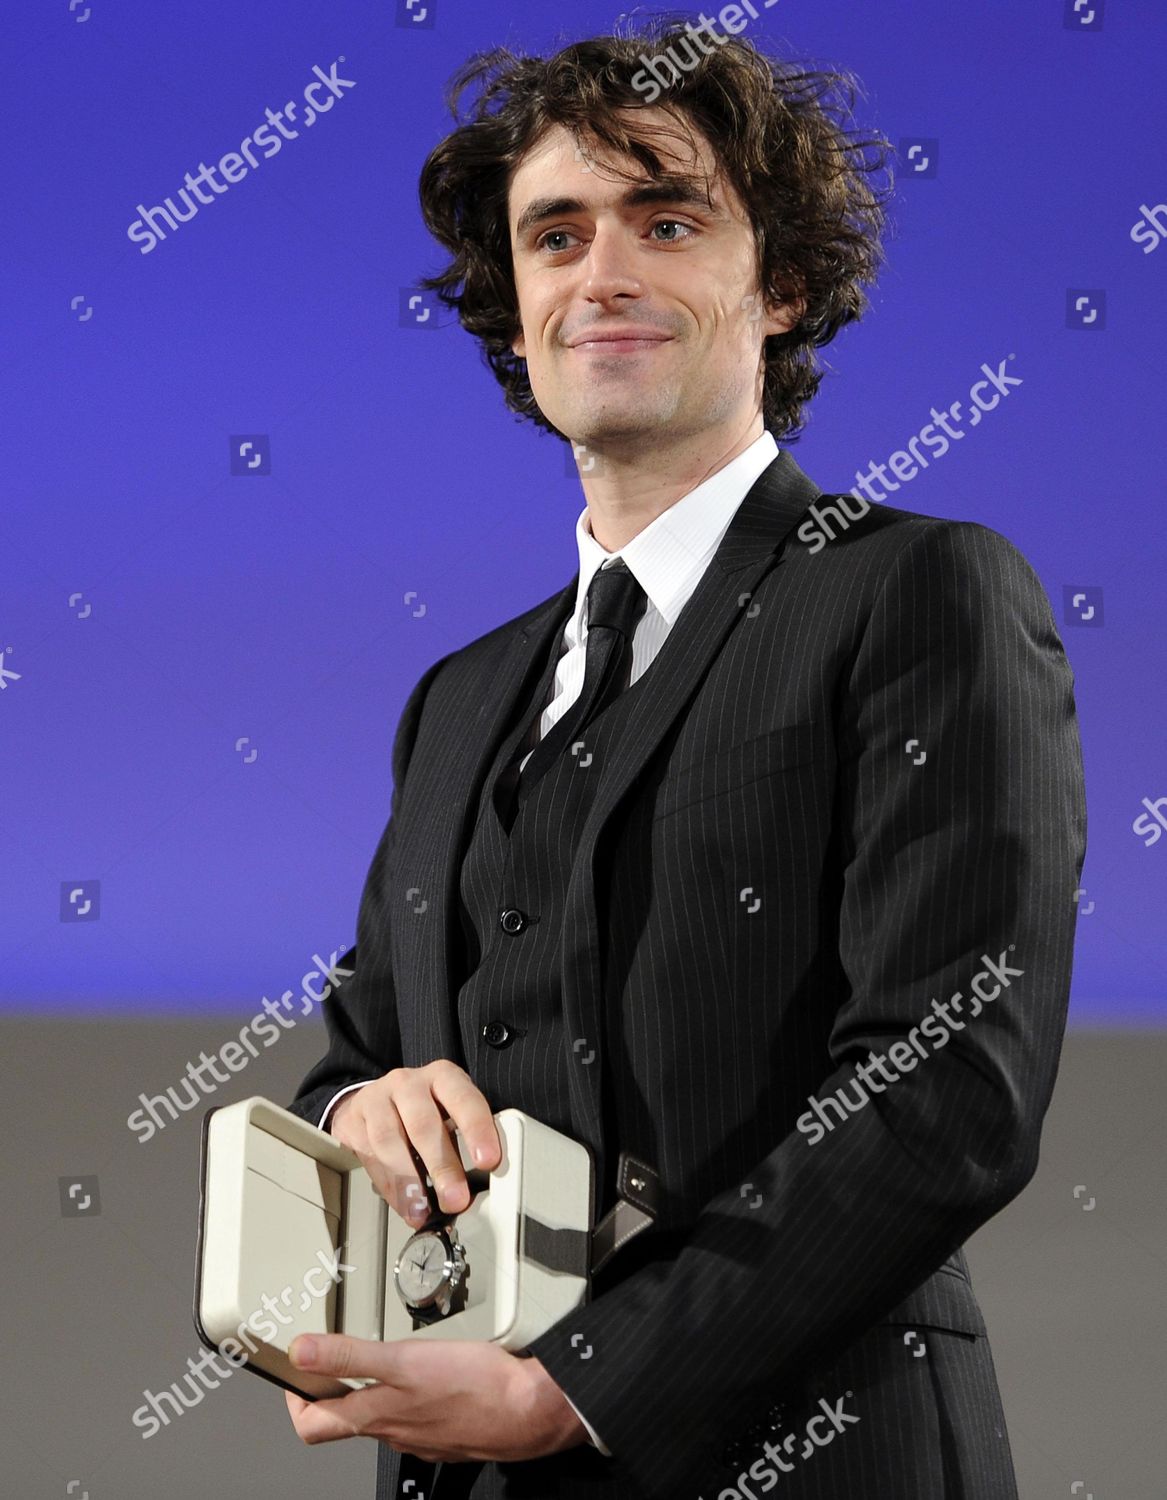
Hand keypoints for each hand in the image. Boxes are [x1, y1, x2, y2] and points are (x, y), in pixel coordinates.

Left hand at [282, 1334, 588, 1461]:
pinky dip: (411, 1394)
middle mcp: (393, 1431)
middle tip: (328, 1362)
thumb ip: (349, 1356)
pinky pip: (417, 1416)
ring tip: (379, 1357)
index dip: (296, 1400)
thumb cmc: (474, 1387)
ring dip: (374, 1389)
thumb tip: (300, 1352)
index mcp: (375, 1416)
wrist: (531, 1409)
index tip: (296, 1373)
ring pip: (383, 1416)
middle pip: (345, 1421)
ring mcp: (421, 1434)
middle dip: (332, 1391)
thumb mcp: (403, 1359)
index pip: (312, 1426)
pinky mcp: (449, 1428)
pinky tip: (428, 1373)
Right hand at [330, 1061, 502, 1224]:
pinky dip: (390, 1186)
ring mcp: (378, 1099)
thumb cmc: (424, 1108)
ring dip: (409, 1182)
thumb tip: (484, 1184)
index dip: (477, 1130)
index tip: (488, 1161)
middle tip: (455, 1199)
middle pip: (423, 1123)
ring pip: (389, 1140)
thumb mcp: (451, 1111)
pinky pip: (369, 1156)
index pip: (463, 1099)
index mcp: (442, 1077)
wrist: (376, 1099)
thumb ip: (467, 1140)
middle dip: (442, 1166)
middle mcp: (409, 1083)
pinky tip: (405, 1204)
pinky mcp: (354, 1120)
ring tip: (424, 1209)